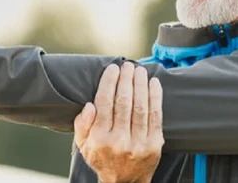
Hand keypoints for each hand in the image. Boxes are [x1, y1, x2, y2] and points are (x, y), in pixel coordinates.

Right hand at [74, 63, 163, 182]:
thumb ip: (82, 125)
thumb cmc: (102, 158)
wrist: (125, 182)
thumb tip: (89, 105)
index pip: (104, 103)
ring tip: (140, 70)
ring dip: (141, 85)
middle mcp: (120, 141)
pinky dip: (155, 97)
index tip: (112, 69)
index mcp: (100, 139)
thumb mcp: (83, 145)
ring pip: (140, 107)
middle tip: (127, 65)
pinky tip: (153, 83)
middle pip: (124, 102)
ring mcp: (139, 143)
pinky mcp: (155, 144)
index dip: (109, 82)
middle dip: (126, 80)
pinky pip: (156, 116)